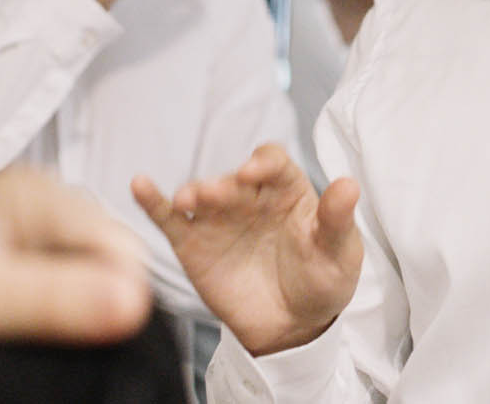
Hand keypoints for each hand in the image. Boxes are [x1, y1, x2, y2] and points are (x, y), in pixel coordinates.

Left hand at [0, 168, 150, 402]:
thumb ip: (50, 298)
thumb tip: (136, 303)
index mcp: (34, 201)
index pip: (125, 253)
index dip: (129, 305)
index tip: (120, 355)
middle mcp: (35, 232)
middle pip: (115, 285)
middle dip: (109, 330)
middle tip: (81, 372)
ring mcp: (20, 278)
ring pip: (91, 319)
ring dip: (83, 354)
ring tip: (51, 378)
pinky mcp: (3, 322)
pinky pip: (59, 345)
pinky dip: (59, 368)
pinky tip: (42, 383)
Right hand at [132, 143, 361, 356]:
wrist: (293, 327)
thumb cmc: (322, 280)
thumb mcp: (339, 253)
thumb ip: (338, 220)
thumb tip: (350, 184)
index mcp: (287, 190)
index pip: (273, 163)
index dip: (263, 162)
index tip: (254, 171)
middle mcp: (250, 197)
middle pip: (232, 179)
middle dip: (224, 183)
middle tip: (215, 193)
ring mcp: (219, 219)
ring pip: (201, 196)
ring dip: (192, 192)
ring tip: (188, 200)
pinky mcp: (194, 245)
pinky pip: (170, 219)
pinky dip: (153, 201)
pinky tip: (140, 185)